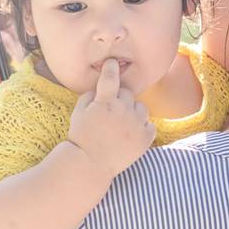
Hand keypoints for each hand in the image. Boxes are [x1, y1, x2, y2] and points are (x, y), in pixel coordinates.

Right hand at [68, 58, 155, 181]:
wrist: (90, 165)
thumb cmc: (81, 138)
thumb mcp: (78, 113)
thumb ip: (89, 96)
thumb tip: (99, 88)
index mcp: (105, 101)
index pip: (111, 76)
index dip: (111, 68)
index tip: (112, 63)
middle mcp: (123, 109)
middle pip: (127, 94)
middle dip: (120, 98)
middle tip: (111, 112)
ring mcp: (137, 124)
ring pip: (141, 108)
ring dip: (133, 112)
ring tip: (122, 125)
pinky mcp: (145, 138)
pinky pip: (150, 125)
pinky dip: (143, 127)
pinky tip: (132, 134)